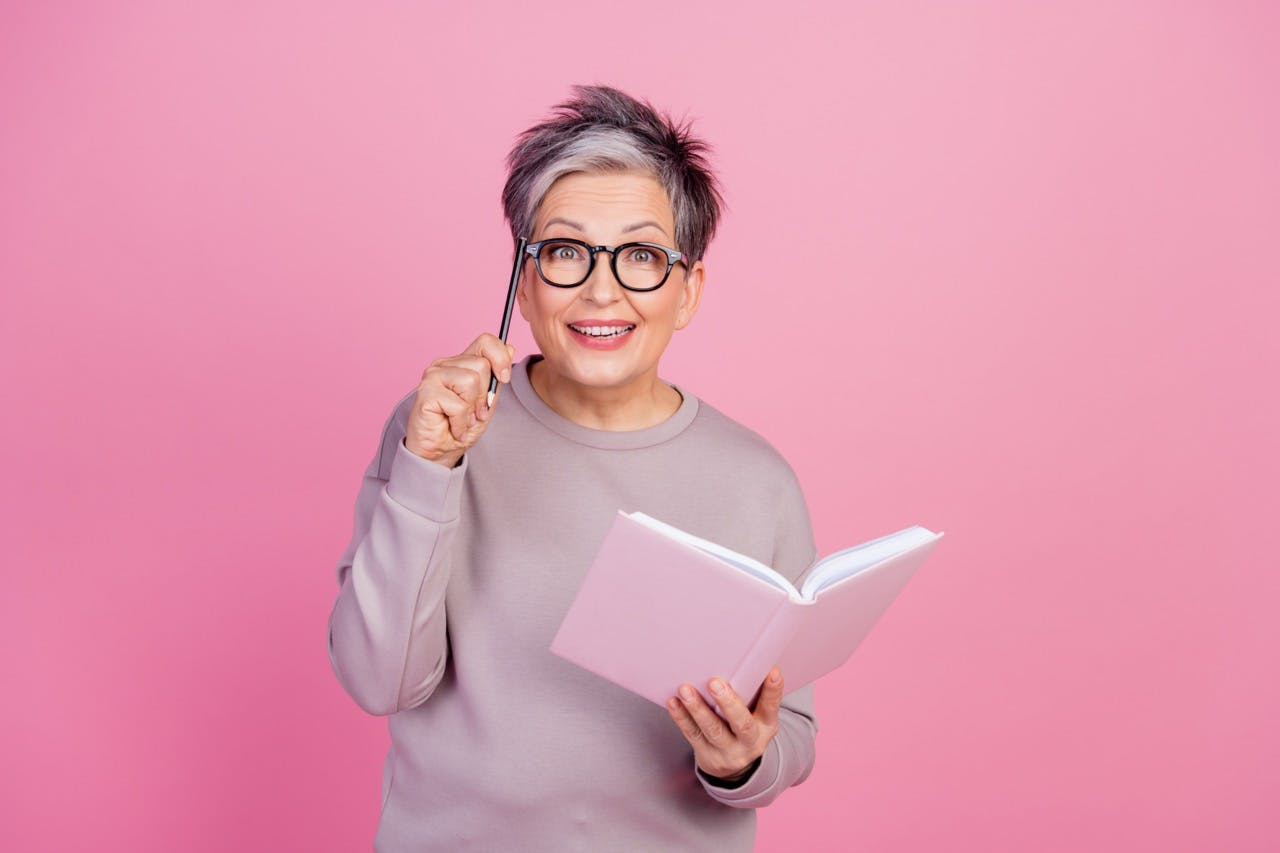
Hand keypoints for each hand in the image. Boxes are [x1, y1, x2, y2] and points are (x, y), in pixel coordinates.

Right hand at [405, 333, 515, 468]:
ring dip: (471, 409)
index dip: (500, 356)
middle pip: (482, 365)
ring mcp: (433, 375)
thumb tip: (510, 347)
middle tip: (474, 412)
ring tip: (462, 419)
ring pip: (471, 381)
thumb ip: (496, 376)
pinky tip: (453, 427)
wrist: (439, 451)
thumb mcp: (487, 401)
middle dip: (484, 395)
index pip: (485, 341)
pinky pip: (458, 404)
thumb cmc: (460, 426)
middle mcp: (445, 364)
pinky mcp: (425, 392)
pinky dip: (460, 422)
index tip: (504, 378)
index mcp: (461, 363)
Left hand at [666, 666, 784, 781]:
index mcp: (766, 727)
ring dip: (698, 709)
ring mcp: (728, 751)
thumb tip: (743, 658)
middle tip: (714, 682)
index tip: (773, 672)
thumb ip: (753, 693)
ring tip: (685, 689)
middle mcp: (751, 742)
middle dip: (728, 703)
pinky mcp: (707, 755)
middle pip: (741, 724)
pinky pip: (692, 734)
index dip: (773, 691)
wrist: (732, 766)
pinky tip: (673, 702)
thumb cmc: (743, 725)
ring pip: (713, 730)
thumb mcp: (756, 715)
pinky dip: (681, 717)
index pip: (771, 707)